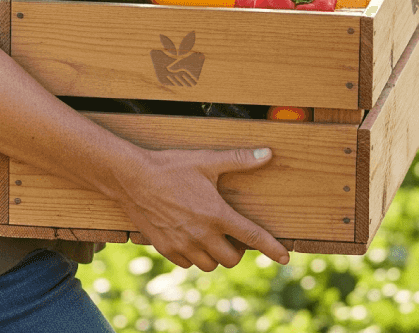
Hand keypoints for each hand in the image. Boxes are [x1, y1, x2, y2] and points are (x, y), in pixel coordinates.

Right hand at [115, 146, 289, 271]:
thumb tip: (268, 154)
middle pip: (232, 258)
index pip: (253, 237)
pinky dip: (194, 255)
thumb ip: (239, 159)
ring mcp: (183, 244)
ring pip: (210, 265)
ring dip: (216, 254)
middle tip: (230, 232)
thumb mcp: (206, 160)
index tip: (286, 258)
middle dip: (237, 249)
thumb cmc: (171, 166)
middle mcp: (202, 234)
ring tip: (210, 235)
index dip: (272, 248)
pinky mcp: (166, 249)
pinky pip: (188, 264)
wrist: (132, 178)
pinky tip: (190, 237)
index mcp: (216, 214)